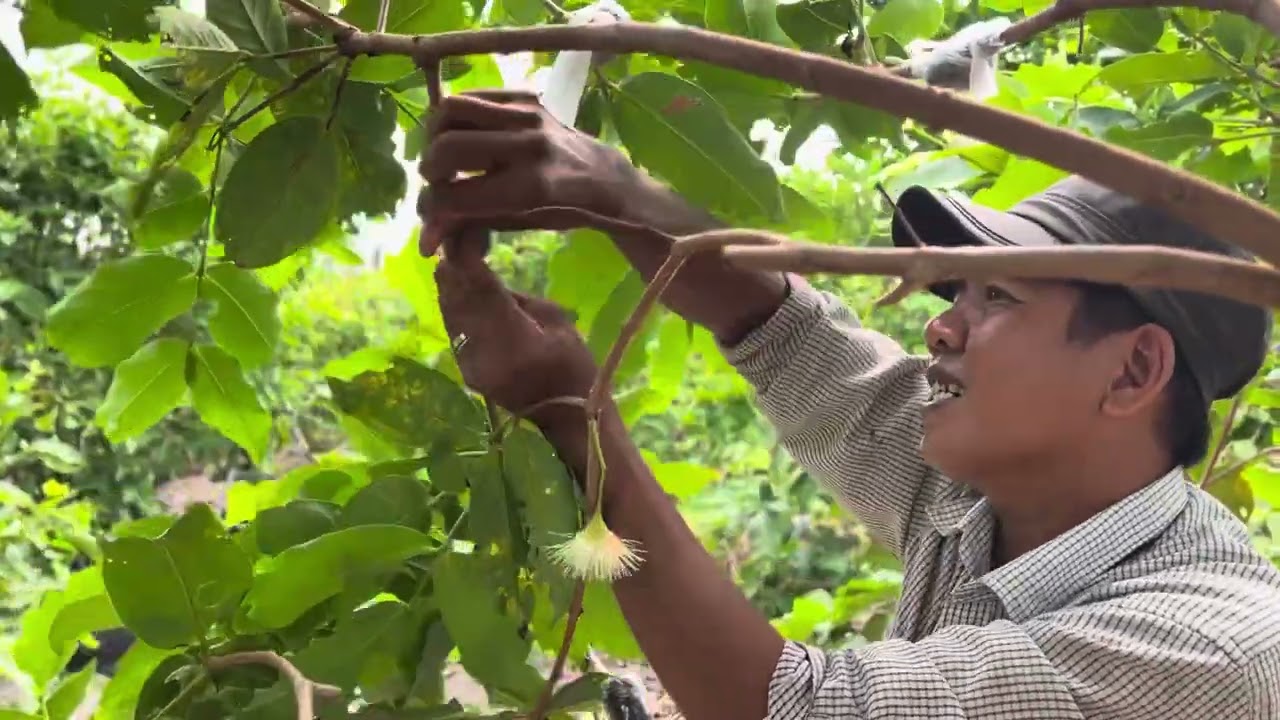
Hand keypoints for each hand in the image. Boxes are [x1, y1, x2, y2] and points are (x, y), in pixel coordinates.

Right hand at [417, 89, 641, 255]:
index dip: (434, 207)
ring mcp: (527, 115)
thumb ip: (467, 226)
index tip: (432, 213)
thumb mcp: (515, 223)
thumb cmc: (557, 209)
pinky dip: (457, 114)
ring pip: (452, 109)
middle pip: (447, 147)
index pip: (455, 195)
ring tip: (444, 153)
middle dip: (430, 168)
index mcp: (529, 188)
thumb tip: (423, 242)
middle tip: (437, 179)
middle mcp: (528, 146)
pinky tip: (461, 132)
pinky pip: (472, 94)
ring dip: (436, 134)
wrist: (600, 176)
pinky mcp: (526, 95)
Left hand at [435, 229, 598, 423]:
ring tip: (452, 259)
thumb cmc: (574, 366)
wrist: (567, 416)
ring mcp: (470, 365)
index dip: (467, 257)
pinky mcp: (465, 371)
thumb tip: (482, 278)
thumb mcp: (556, 320)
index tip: (465, 233)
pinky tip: (456, 291)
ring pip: (450, 314)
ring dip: (449, 286)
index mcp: (515, 340)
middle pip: (458, 299)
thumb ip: (515, 297)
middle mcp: (484, 352)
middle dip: (453, 266)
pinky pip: (454, 329)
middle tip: (454, 238)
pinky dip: (453, 307)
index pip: (480, 288)